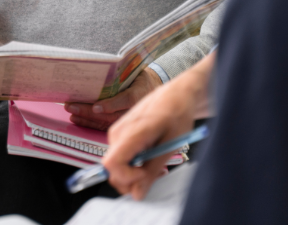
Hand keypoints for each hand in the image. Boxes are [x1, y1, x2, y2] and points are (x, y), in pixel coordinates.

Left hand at [64, 68, 163, 129]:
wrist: (151, 88)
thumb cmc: (138, 77)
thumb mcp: (134, 71)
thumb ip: (121, 73)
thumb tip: (100, 68)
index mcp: (139, 93)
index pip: (126, 100)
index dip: (111, 105)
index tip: (96, 107)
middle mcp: (134, 110)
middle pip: (110, 115)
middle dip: (88, 112)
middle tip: (71, 106)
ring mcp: (128, 119)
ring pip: (105, 123)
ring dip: (86, 119)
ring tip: (71, 112)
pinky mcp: (121, 123)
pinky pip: (104, 126)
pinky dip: (90, 123)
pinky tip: (78, 119)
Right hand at [101, 54, 215, 199]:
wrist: (176, 94)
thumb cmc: (176, 114)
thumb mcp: (170, 146)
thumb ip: (151, 170)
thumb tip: (137, 194)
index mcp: (130, 133)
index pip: (111, 165)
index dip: (128, 178)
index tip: (147, 174)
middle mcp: (117, 133)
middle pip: (112, 170)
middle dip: (132, 179)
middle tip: (156, 173)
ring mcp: (117, 133)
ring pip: (117, 166)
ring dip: (135, 173)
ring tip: (158, 165)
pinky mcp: (120, 135)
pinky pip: (121, 157)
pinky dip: (134, 164)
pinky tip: (151, 158)